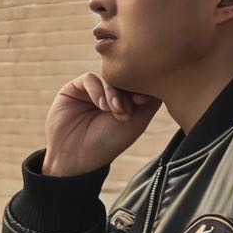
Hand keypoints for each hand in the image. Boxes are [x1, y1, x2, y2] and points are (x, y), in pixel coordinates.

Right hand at [42, 73, 159, 175]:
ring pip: (107, 77)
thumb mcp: (137, 122)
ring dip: (113, 93)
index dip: (141, 88)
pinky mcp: (75, 88)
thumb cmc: (109, 142)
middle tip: (126, 110)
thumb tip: (157, 78)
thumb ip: (149, 101)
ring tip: (115, 110)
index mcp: (126, 101)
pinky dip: (98, 90)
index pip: (137, 84)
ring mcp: (93, 90)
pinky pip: (90, 79)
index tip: (141, 101)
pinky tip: (101, 105)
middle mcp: (110, 93)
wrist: (76, 154)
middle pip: (123, 78)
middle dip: (127, 92)